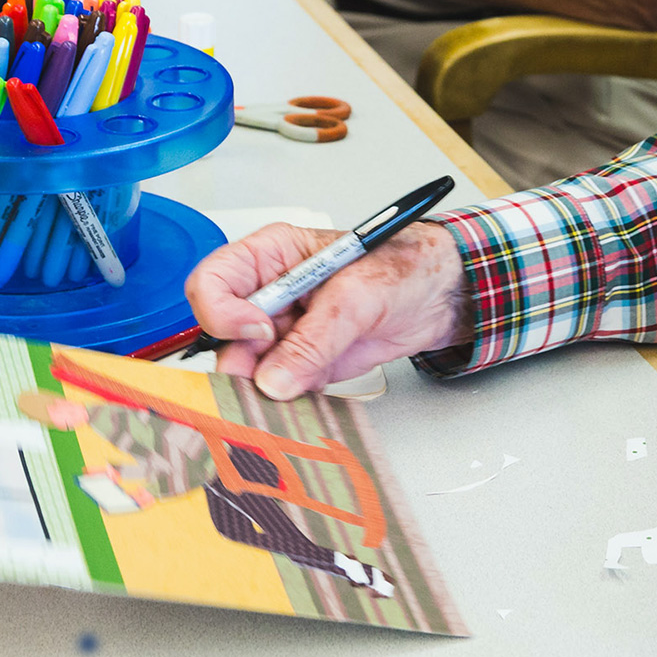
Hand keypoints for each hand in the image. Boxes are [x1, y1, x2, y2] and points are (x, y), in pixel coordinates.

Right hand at [186, 222, 471, 398]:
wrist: (443, 295)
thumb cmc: (404, 265)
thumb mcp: (357, 294)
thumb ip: (314, 338)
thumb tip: (274, 379)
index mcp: (271, 256)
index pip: (213, 282)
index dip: (224, 312)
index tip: (260, 330)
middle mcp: (270, 294)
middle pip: (222, 333)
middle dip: (241, 361)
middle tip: (268, 380)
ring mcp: (285, 332)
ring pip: (246, 368)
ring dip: (262, 388)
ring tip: (293, 393)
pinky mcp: (304, 363)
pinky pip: (278, 388)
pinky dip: (287, 400)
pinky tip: (306, 399)